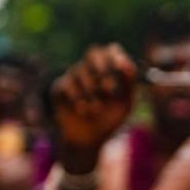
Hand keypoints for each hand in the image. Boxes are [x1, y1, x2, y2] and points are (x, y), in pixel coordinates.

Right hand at [51, 43, 136, 170]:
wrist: (89, 139)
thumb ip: (129, 83)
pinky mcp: (60, 87)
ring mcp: (73, 76)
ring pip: (81, 70)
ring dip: (92, 92)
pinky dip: (79, 99)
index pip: (111, 50)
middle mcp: (90, 69)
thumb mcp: (125, 102)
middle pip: (93, 52)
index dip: (115, 55)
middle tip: (110, 89)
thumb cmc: (110, 119)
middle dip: (103, 69)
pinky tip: (83, 110)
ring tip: (96, 108)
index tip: (121, 66)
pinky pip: (68, 84)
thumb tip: (127, 62)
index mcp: (108, 71)